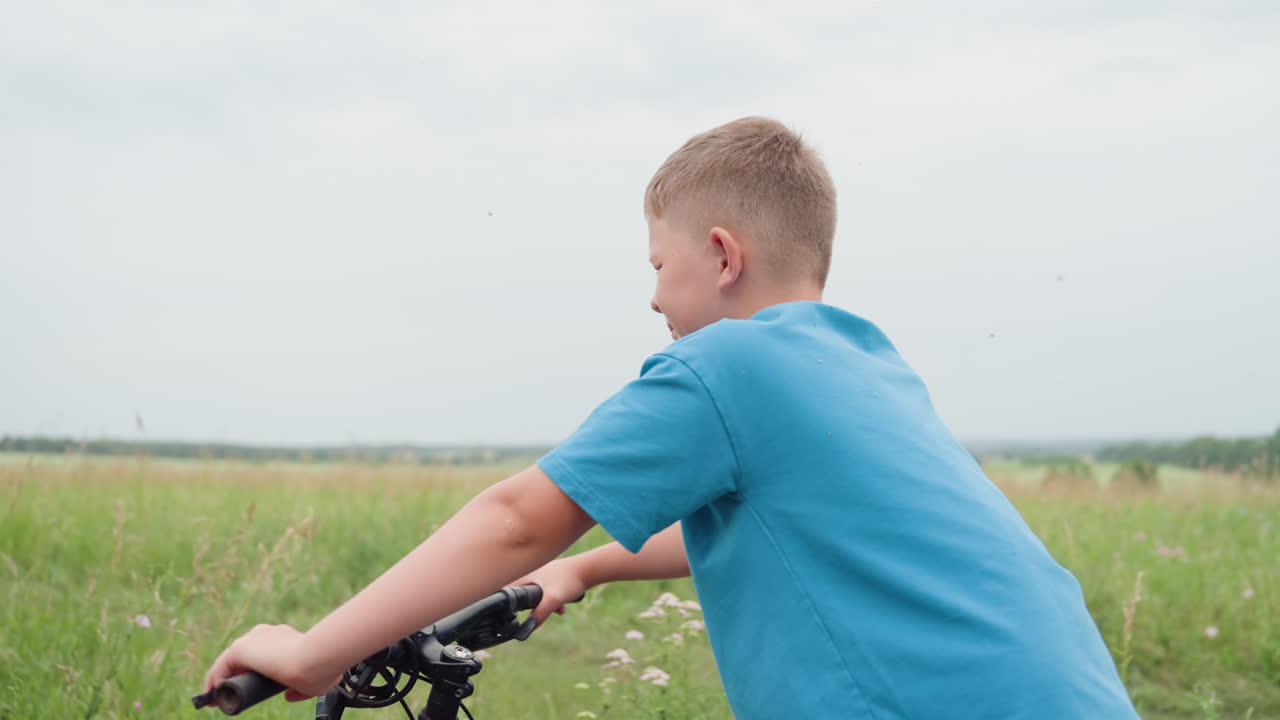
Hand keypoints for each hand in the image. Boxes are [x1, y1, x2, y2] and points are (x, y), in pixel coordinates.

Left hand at [203, 624, 342, 702]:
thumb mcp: (314, 681)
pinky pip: (220, 666)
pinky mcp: (241, 648)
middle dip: (236, 675)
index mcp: (284, 637)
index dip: (253, 672)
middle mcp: (267, 634)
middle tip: (232, 695)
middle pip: (244, 656)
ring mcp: (253, 639)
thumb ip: (300, 689)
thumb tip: (288, 695)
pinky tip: (212, 695)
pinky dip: (214, 680)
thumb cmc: (321, 669)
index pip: (262, 653)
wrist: (316, 658)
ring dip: (222, 679)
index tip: (251, 686)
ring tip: (218, 699)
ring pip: (231, 661)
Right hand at [512, 557, 588, 628]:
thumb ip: (540, 614)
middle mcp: (533, 572)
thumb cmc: (570, 580)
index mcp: (527, 574)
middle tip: (537, 613)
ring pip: (537, 595)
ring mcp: (544, 574)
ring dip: (545, 606)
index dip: (507, 602)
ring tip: (557, 610)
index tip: (508, 613)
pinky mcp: (554, 578)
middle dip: (531, 607)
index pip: (509, 589)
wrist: (590, 570)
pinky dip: (553, 601)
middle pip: (523, 593)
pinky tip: (562, 609)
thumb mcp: (553, 600)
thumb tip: (528, 628)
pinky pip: (548, 593)